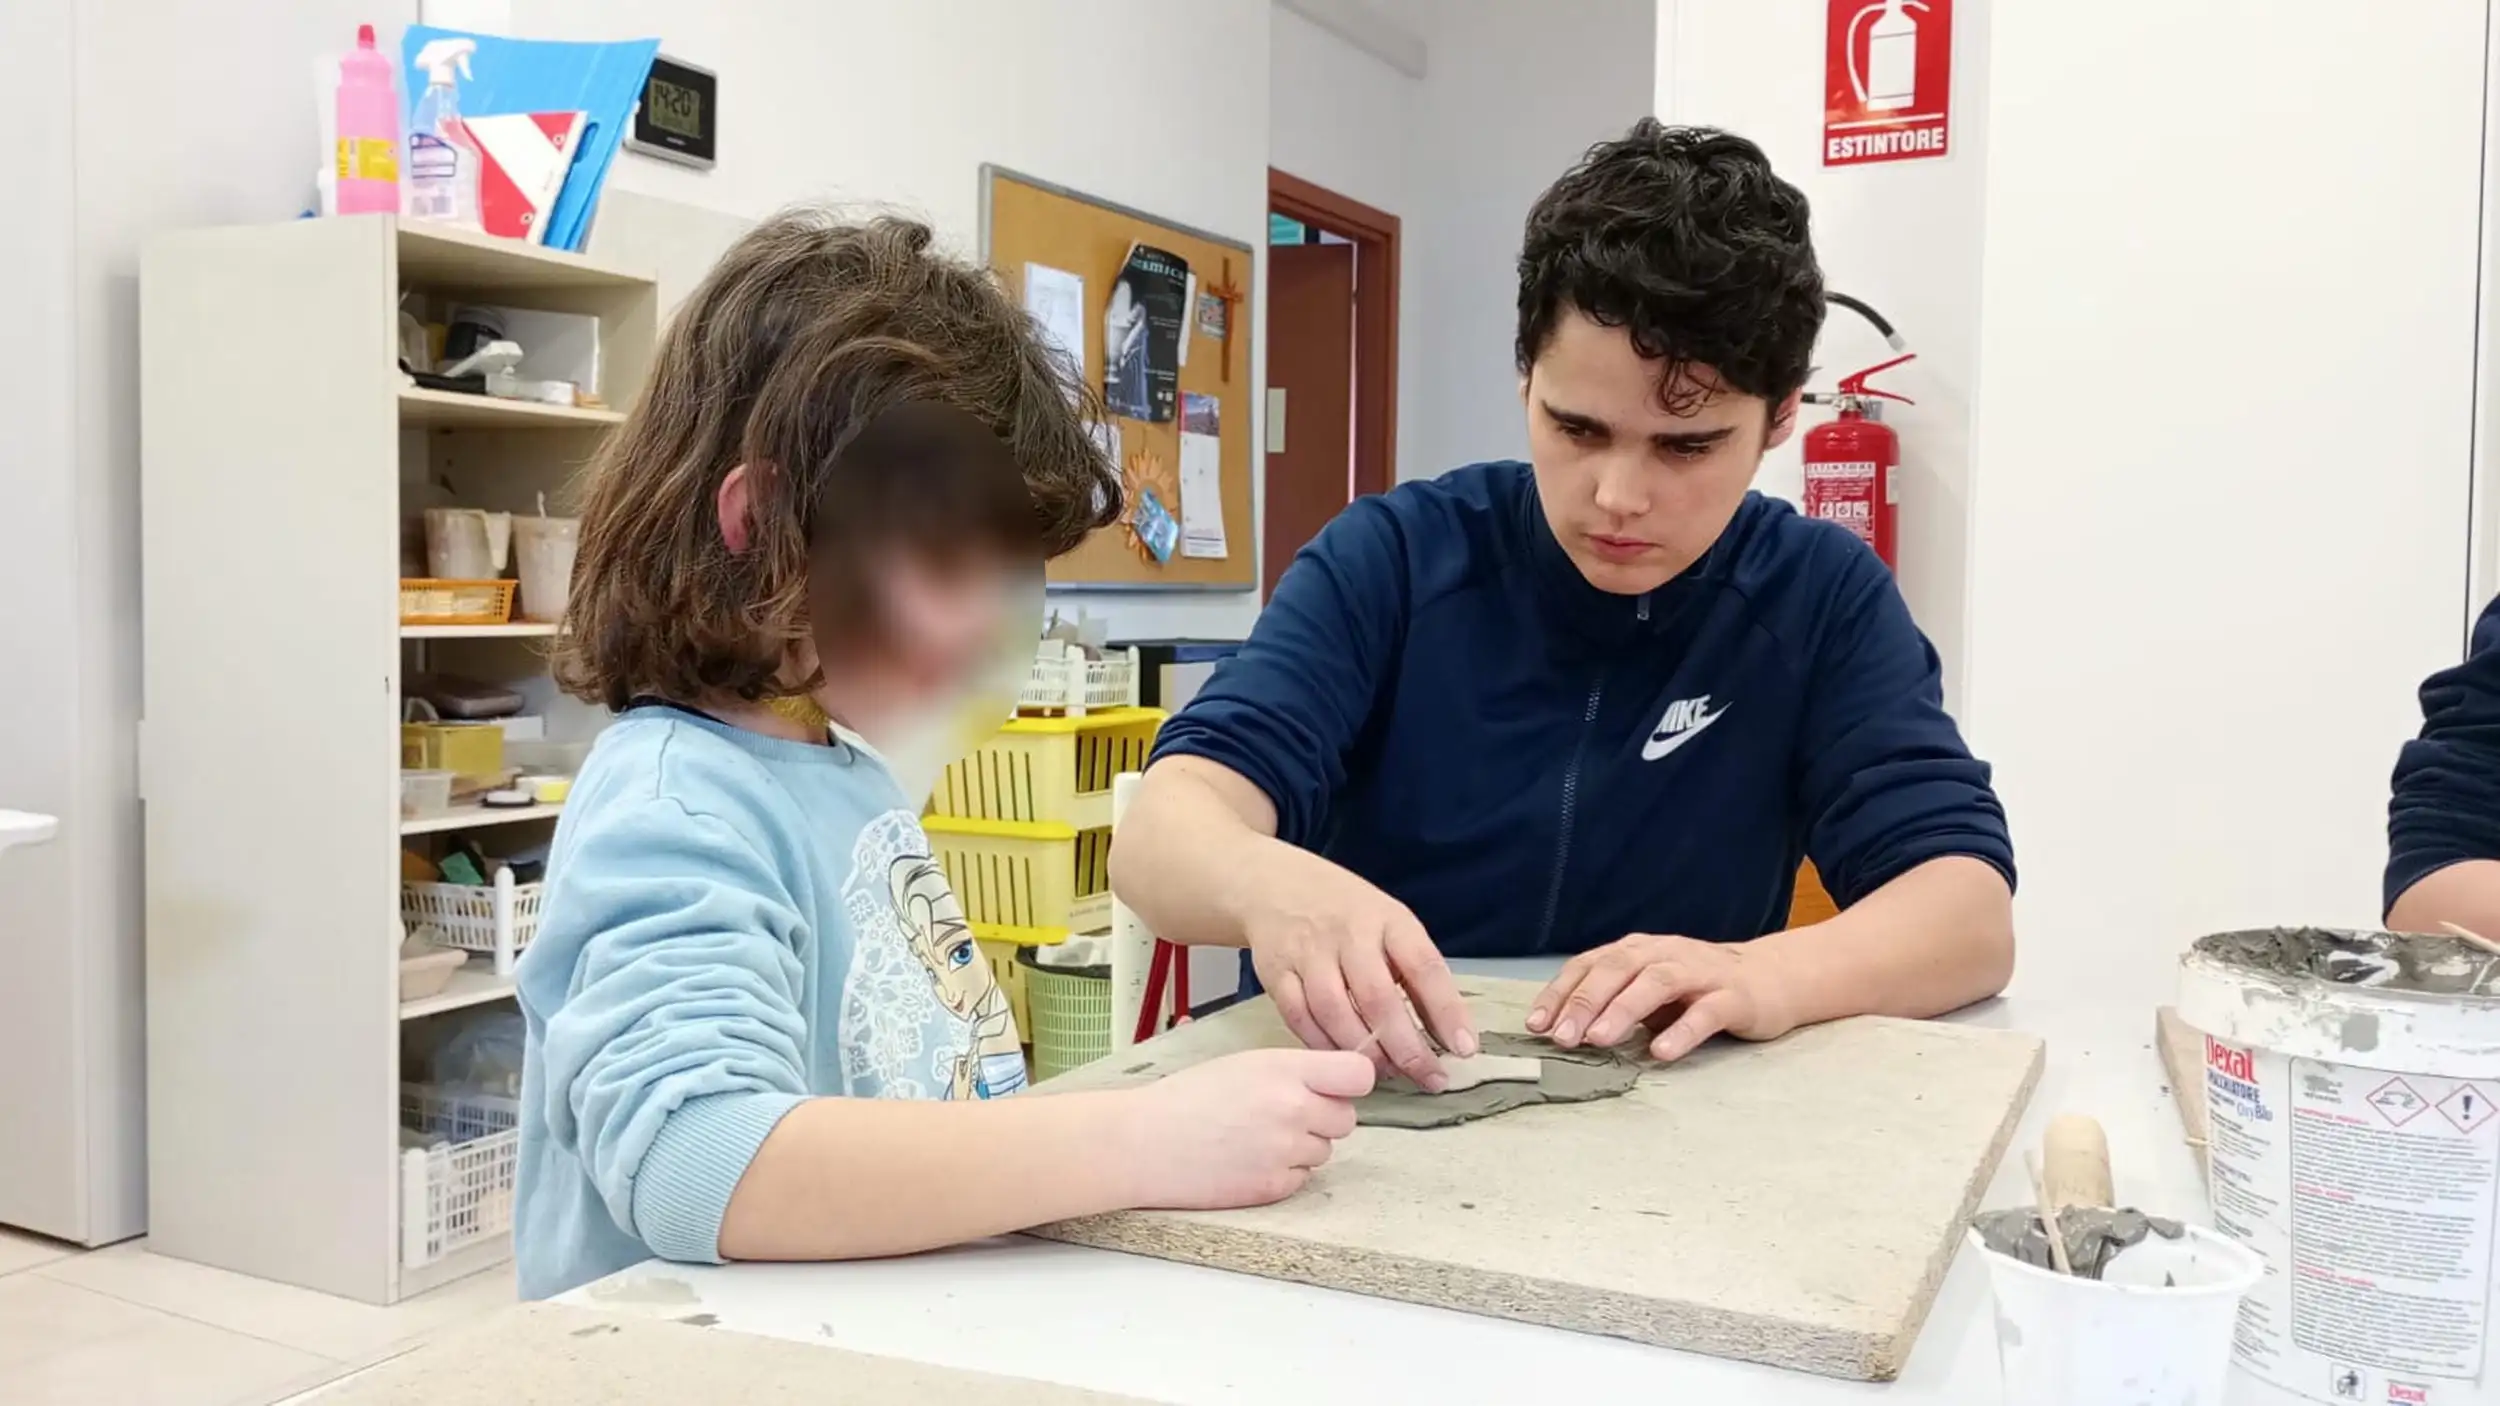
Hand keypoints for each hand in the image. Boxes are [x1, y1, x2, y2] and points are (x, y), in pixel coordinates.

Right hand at [1124, 1049, 1375, 1209]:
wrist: (1143, 1143)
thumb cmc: (1185, 1099)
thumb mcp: (1243, 1063)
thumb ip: (1293, 1070)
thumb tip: (1333, 1081)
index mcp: (1284, 1069)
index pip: (1359, 1075)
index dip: (1350, 1082)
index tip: (1338, 1085)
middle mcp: (1293, 1108)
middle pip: (1346, 1119)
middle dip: (1323, 1117)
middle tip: (1284, 1114)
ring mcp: (1285, 1150)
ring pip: (1323, 1151)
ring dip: (1301, 1146)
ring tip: (1256, 1137)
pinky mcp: (1273, 1186)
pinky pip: (1301, 1179)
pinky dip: (1282, 1172)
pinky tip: (1247, 1159)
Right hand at [1241, 851, 1476, 1090]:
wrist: (1275, 884)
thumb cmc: (1346, 912)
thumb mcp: (1390, 923)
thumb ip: (1415, 973)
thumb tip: (1449, 1033)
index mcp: (1387, 919)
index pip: (1424, 966)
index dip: (1447, 1010)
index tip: (1464, 1047)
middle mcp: (1348, 934)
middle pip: (1378, 998)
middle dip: (1406, 1047)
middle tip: (1428, 1077)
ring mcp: (1308, 953)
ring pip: (1335, 1012)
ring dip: (1363, 1052)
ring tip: (1386, 1073)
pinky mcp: (1277, 973)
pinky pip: (1300, 1018)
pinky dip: (1322, 1046)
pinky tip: (1340, 1061)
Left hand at [1527, 934, 1802, 1061]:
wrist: (1773, 979)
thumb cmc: (1699, 987)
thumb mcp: (1650, 989)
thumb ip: (1614, 1001)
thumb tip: (1564, 1029)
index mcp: (1638, 951)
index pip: (1590, 965)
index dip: (1560, 992)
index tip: (1535, 1024)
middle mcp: (1664, 954)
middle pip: (1617, 969)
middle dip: (1584, 1002)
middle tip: (1561, 1037)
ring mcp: (1700, 973)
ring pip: (1655, 984)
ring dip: (1622, 1010)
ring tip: (1598, 1039)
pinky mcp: (1733, 997)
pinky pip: (1705, 1013)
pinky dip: (1680, 1031)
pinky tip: (1660, 1051)